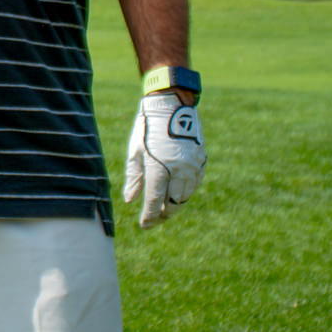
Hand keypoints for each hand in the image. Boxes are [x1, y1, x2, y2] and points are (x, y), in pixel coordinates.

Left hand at [123, 93, 205, 227]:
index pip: (155, 200)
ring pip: (186, 195)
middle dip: (164, 214)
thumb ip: (134, 178)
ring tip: (165, 210)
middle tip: (155, 220)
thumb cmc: (146, 128)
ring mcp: (192, 165)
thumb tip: (130, 201)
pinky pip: (195, 184)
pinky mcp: (201, 160)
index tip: (145, 225)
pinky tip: (177, 196)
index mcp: (159, 167)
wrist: (171, 106)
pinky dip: (186, 193)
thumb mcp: (135, 152)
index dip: (150, 216)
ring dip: (175, 205)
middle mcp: (178, 169)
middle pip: (173, 202)